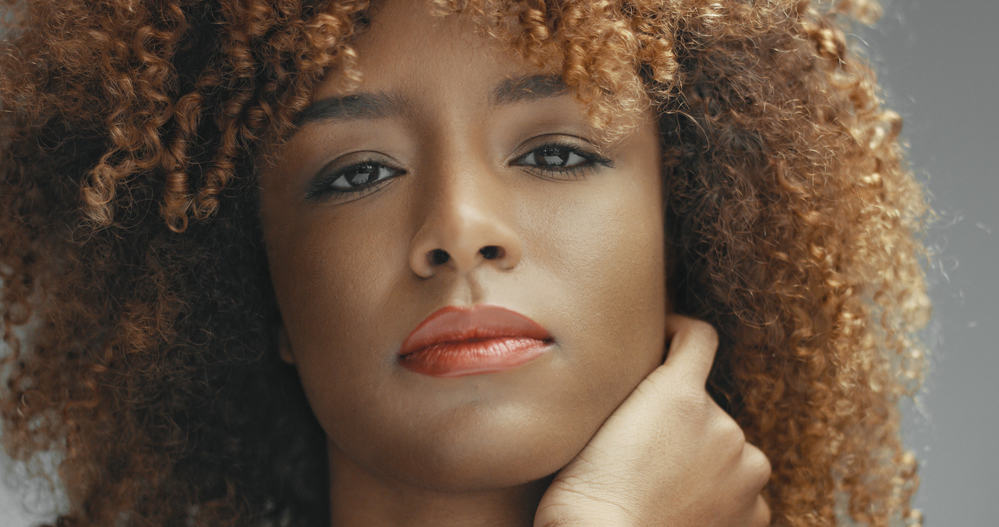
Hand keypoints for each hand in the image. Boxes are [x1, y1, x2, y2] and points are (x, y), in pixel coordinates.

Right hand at [534, 314, 771, 526]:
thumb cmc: (584, 496)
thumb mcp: (596, 423)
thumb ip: (635, 390)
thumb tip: (651, 375)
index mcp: (681, 393)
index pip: (699, 337)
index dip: (679, 333)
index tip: (665, 342)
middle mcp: (723, 425)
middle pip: (705, 407)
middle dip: (681, 422)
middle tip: (642, 453)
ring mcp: (745, 471)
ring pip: (724, 449)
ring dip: (701, 459)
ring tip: (660, 488)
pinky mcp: (754, 512)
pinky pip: (739, 489)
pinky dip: (718, 496)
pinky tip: (681, 510)